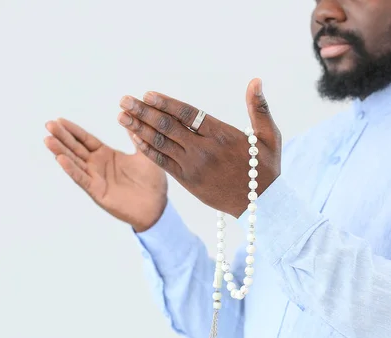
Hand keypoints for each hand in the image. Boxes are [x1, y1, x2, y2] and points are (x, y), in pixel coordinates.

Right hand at [43, 118, 167, 231]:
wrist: (158, 205)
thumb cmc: (152, 181)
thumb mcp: (145, 153)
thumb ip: (136, 136)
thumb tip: (131, 115)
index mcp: (107, 155)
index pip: (85, 139)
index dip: (73, 130)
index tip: (59, 119)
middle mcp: (98, 166)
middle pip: (75, 148)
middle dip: (62, 137)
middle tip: (48, 124)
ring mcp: (96, 179)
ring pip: (75, 162)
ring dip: (61, 151)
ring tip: (47, 139)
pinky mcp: (98, 192)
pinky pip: (82, 179)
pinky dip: (71, 169)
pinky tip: (61, 159)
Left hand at [116, 78, 281, 217]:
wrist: (260, 203)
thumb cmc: (267, 168)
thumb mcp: (269, 136)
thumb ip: (259, 108)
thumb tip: (255, 80)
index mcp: (222, 134)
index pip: (187, 113)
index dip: (165, 103)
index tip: (148, 94)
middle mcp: (204, 149)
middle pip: (168, 126)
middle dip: (143, 112)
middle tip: (124, 100)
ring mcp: (193, 166)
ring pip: (161, 143)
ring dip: (138, 128)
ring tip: (121, 116)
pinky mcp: (187, 181)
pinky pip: (162, 162)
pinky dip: (146, 148)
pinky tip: (134, 137)